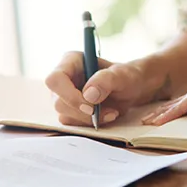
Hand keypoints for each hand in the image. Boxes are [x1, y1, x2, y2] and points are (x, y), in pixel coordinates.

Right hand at [45, 51, 159, 126]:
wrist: (131, 89)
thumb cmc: (126, 76)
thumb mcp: (122, 75)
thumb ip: (106, 80)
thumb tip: (88, 95)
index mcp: (71, 62)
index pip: (55, 79)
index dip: (68, 95)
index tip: (91, 107)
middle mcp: (63, 79)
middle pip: (59, 102)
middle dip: (84, 112)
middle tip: (109, 112)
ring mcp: (64, 96)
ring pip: (65, 116)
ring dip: (89, 120)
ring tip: (111, 112)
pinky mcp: (70, 110)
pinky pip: (73, 124)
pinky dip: (90, 124)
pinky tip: (105, 116)